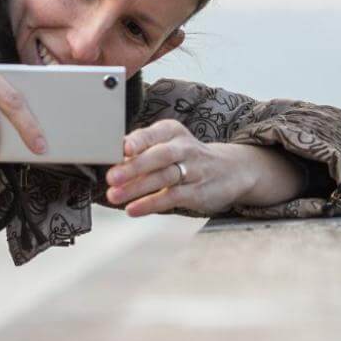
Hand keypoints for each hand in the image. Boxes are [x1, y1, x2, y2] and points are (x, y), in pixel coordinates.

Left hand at [105, 120, 260, 216]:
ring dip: (137, 188)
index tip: (123, 148)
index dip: (138, 141)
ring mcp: (193, 171)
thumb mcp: (169, 143)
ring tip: (114, 195)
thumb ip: (142, 149)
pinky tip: (133, 209)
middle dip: (135, 167)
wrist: (231, 170)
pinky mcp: (197, 192)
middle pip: (159, 156)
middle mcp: (184, 148)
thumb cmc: (188, 156)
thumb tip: (109, 158)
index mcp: (172, 132)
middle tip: (112, 177)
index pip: (153, 134)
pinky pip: (171, 198)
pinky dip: (151, 204)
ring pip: (164, 178)